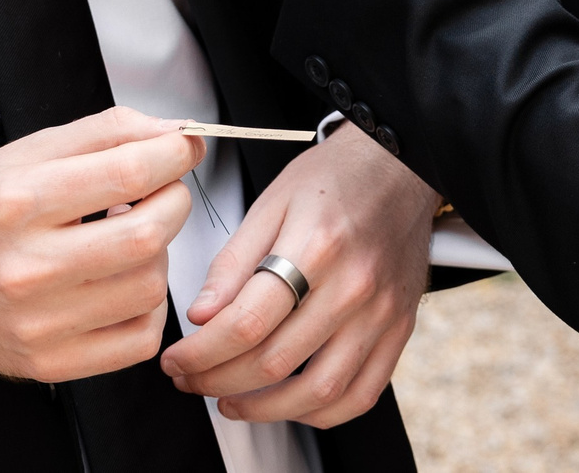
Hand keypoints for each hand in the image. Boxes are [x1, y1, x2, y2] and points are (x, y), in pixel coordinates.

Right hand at [0, 107, 203, 382]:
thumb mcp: (27, 152)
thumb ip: (105, 134)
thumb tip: (172, 133)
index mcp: (16, 202)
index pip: (126, 174)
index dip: (172, 155)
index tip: (182, 147)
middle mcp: (24, 266)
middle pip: (145, 235)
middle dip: (172, 202)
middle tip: (162, 191)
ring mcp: (37, 322)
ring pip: (149, 287)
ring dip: (158, 254)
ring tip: (130, 237)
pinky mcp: (49, 361)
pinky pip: (139, 338)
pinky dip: (148, 306)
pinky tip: (122, 282)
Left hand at [161, 125, 437, 425]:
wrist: (401, 166)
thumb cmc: (334, 178)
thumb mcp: (271, 203)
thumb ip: (234, 263)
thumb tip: (201, 317)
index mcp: (316, 246)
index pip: (247, 322)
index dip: (201, 353)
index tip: (177, 359)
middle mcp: (354, 286)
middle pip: (275, 362)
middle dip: (219, 381)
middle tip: (191, 379)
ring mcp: (382, 314)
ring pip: (318, 393)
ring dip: (264, 410)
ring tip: (230, 402)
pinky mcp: (400, 330)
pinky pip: (361, 395)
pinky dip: (318, 413)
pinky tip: (286, 403)